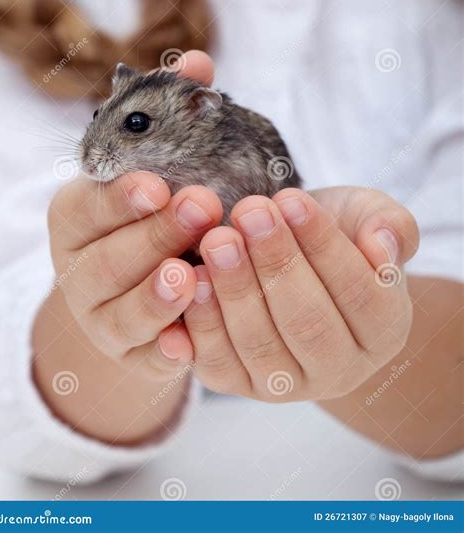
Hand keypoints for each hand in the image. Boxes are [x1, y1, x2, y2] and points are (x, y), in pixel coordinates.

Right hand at [47, 51, 222, 380]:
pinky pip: (146, 358)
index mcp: (79, 219)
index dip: (118, 198)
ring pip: (121, 313)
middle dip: (151, 236)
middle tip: (202, 209)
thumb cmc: (148, 219)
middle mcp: (81, 269)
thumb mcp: (154, 170)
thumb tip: (199, 65)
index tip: (156, 182)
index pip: (86, 207)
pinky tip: (190, 346)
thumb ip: (170, 119)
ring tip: (189, 276)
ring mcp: (102, 317)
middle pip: (106, 259)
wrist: (136, 290)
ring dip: (154, 297)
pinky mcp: (130, 354)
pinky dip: (166, 353)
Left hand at [184, 186, 418, 400]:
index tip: (291, 198)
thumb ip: (391, 226)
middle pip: (308, 324)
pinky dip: (203, 324)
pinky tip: (193, 280)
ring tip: (218, 239)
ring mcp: (287, 385)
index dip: (324, 245)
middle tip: (250, 212)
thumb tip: (382, 246)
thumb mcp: (368, 219)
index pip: (359, 294)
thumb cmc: (333, 236)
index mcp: (383, 332)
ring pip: (260, 345)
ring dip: (236, 290)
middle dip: (276, 263)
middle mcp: (340, 370)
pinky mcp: (239, 384)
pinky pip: (219, 363)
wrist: (291, 262)